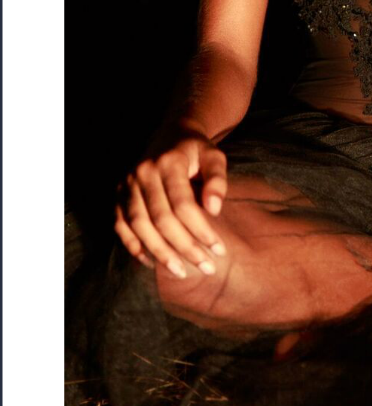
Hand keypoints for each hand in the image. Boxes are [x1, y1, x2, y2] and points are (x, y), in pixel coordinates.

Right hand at [114, 126, 228, 277]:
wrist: (170, 133)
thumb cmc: (196, 150)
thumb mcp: (214, 156)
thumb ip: (218, 179)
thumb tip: (214, 210)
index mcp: (168, 163)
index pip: (183, 204)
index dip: (201, 230)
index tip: (219, 250)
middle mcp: (142, 173)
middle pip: (161, 219)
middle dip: (185, 247)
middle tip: (206, 268)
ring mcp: (126, 184)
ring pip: (139, 226)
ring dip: (160, 253)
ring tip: (182, 272)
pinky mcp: (118, 195)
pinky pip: (121, 226)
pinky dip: (133, 246)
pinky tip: (152, 263)